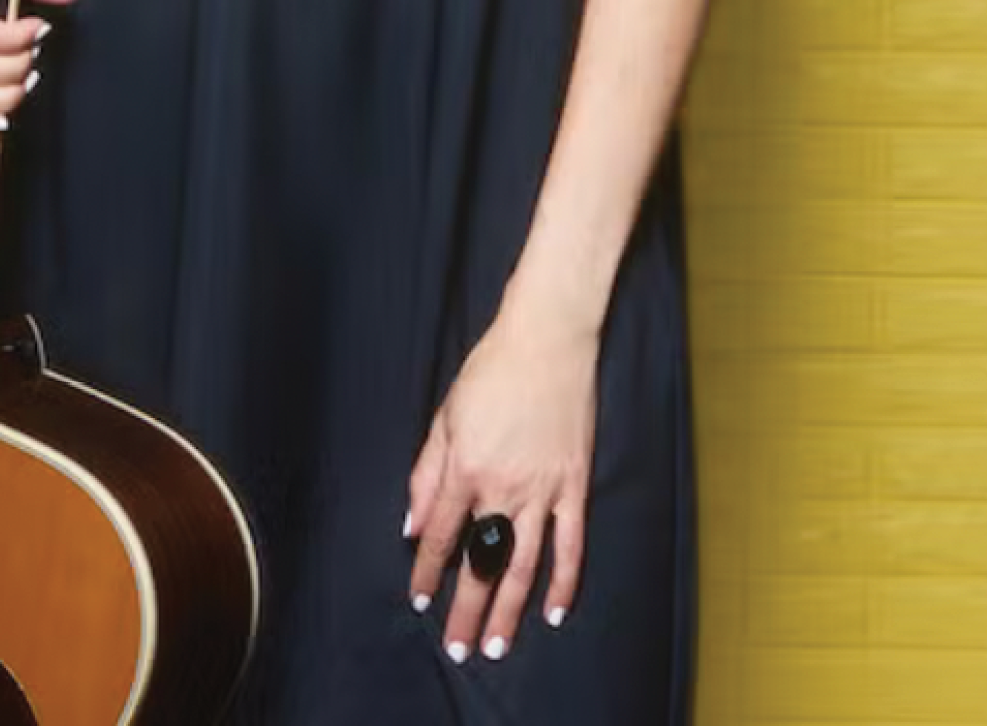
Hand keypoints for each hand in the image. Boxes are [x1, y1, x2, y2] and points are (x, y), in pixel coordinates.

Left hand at [404, 299, 598, 663]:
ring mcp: (542, 489)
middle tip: (459, 648)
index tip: (419, 599)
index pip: (441, 535)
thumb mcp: (445, 415)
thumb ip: (427, 473)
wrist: (546, 339)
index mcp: (465, 468)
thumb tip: (413, 524)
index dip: (427, 571)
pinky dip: (565, 581)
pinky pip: (571, 544)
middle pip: (481, 562)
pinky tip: (555, 611)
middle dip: (467, 610)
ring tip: (498, 647)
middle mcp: (502, 487)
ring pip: (524, 565)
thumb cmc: (491, 370)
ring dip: (509, 609)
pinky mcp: (574, 484)